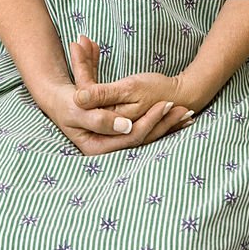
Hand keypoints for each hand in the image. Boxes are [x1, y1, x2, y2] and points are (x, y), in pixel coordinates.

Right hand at [40, 80, 189, 155]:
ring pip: (147, 135)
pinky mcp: (121, 134)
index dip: (149, 121)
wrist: (62, 100)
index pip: (131, 137)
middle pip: (142, 138)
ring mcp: (116, 142)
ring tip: (186, 113)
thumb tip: (126, 126)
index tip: (164, 104)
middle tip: (182, 108)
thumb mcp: (79, 109)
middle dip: (164, 123)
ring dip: (168, 124)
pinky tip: (179, 120)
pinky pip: (146, 130)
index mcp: (97, 147)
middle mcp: (109, 149)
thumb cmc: (68, 102)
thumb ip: (100, 119)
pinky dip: (162, 123)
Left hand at [70, 34, 194, 125]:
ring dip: (87, 61)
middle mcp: (106, 121)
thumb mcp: (130, 89)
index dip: (80, 69)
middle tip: (77, 40)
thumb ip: (104, 95)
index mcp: (108, 120)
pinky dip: (96, 67)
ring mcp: (110, 114)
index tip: (76, 45)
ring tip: (84, 41)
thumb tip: (76, 100)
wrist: (180, 95)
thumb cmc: (158, 91)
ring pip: (92, 87)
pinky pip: (100, 87)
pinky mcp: (114, 105)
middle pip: (86, 90)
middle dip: (82, 62)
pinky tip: (93, 49)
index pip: (86, 95)